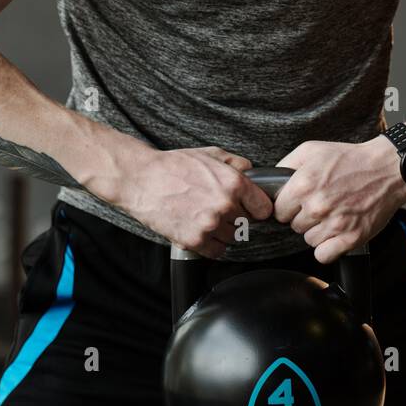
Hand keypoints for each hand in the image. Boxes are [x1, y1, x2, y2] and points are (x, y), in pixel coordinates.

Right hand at [128, 146, 273, 258]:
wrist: (141, 179)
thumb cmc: (173, 166)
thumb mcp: (210, 154)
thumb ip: (236, 163)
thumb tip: (252, 172)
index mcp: (234, 183)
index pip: (264, 208)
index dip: (256, 208)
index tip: (250, 208)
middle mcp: (225, 205)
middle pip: (247, 224)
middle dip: (236, 218)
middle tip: (220, 210)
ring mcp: (210, 225)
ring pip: (232, 238)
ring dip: (223, 232)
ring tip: (207, 218)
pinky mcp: (194, 240)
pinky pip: (216, 251)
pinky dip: (211, 244)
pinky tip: (201, 230)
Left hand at [272, 137, 405, 263]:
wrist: (386, 168)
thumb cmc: (350, 159)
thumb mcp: (311, 150)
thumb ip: (285, 165)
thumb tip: (269, 181)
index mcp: (304, 184)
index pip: (278, 210)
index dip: (288, 206)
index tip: (298, 202)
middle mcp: (317, 205)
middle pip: (293, 226)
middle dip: (303, 217)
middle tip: (319, 205)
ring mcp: (335, 223)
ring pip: (308, 240)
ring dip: (316, 231)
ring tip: (331, 215)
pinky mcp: (351, 237)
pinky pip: (324, 255)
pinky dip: (328, 248)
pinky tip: (335, 233)